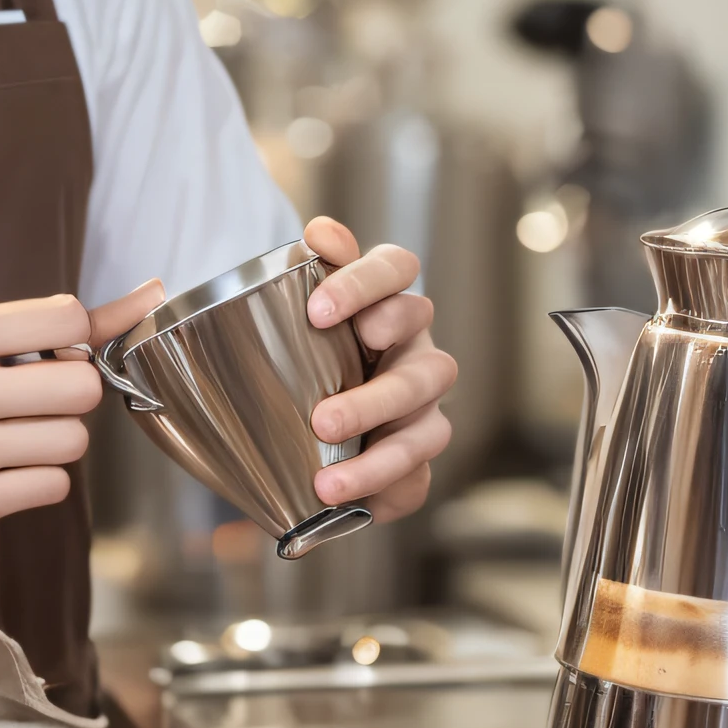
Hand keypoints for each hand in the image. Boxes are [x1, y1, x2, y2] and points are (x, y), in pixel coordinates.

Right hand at [0, 280, 164, 544]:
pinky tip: (2, 467)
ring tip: (13, 433)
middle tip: (37, 397)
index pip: (67, 320)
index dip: (72, 337)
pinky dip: (38, 477)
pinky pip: (52, 487)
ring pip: (73, 441)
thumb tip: (135, 303)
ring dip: (55, 437)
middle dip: (71, 391)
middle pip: (83, 388)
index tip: (52, 350)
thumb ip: (21, 322)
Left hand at [302, 216, 456, 522]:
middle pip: (425, 364)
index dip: (365, 285)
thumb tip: (321, 230)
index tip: (315, 311)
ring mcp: (423, 407)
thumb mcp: (301, 305)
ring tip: (327, 476)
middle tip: (321, 417)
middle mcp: (415, 349)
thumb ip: (311, 265)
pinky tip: (344, 497)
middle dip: (375, 395)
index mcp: (388, 300)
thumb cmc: (309, 347)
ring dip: (377, 460)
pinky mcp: (416, 458)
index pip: (398, 270)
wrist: (304, 415)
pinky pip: (416, 476)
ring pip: (425, 427)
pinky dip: (381, 488)